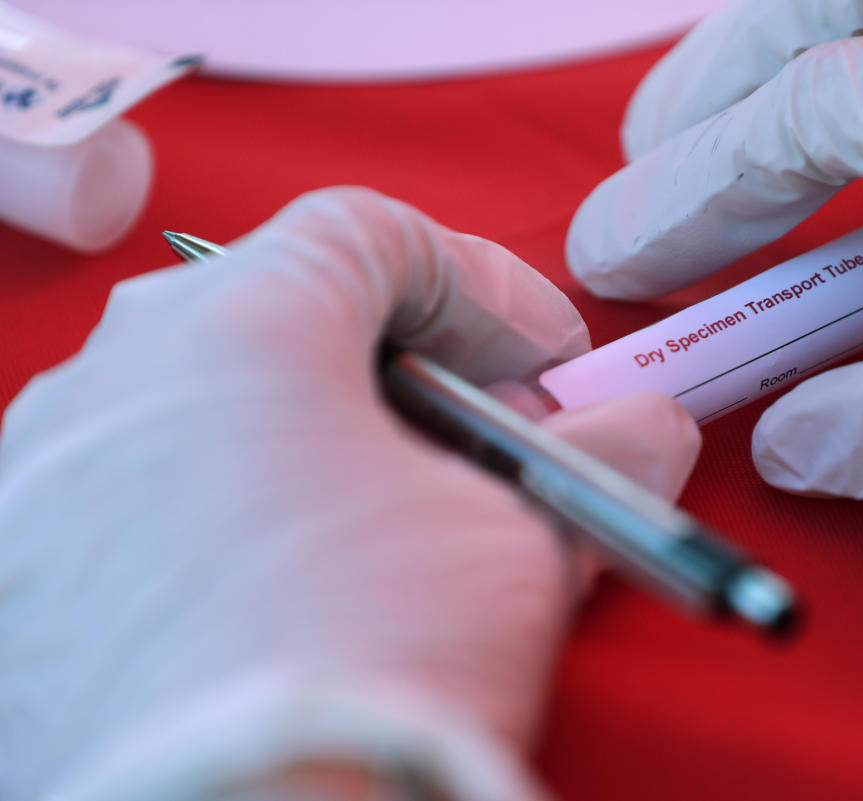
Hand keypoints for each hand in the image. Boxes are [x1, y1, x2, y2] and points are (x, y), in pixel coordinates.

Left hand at [0, 187, 700, 799]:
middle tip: (495, 444)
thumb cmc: (373, 661)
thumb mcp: (517, 541)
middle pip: (290, 315)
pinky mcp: (27, 570)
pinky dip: (242, 504)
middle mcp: (122, 373)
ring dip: (328, 437)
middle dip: (415, 369)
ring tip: (406, 520)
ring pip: (216, 405)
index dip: (485, 288)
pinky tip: (304, 578)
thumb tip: (643, 434)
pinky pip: (152, 491)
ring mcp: (54, 472)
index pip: (373, 235)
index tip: (548, 365)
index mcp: (241, 322)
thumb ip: (590, 462)